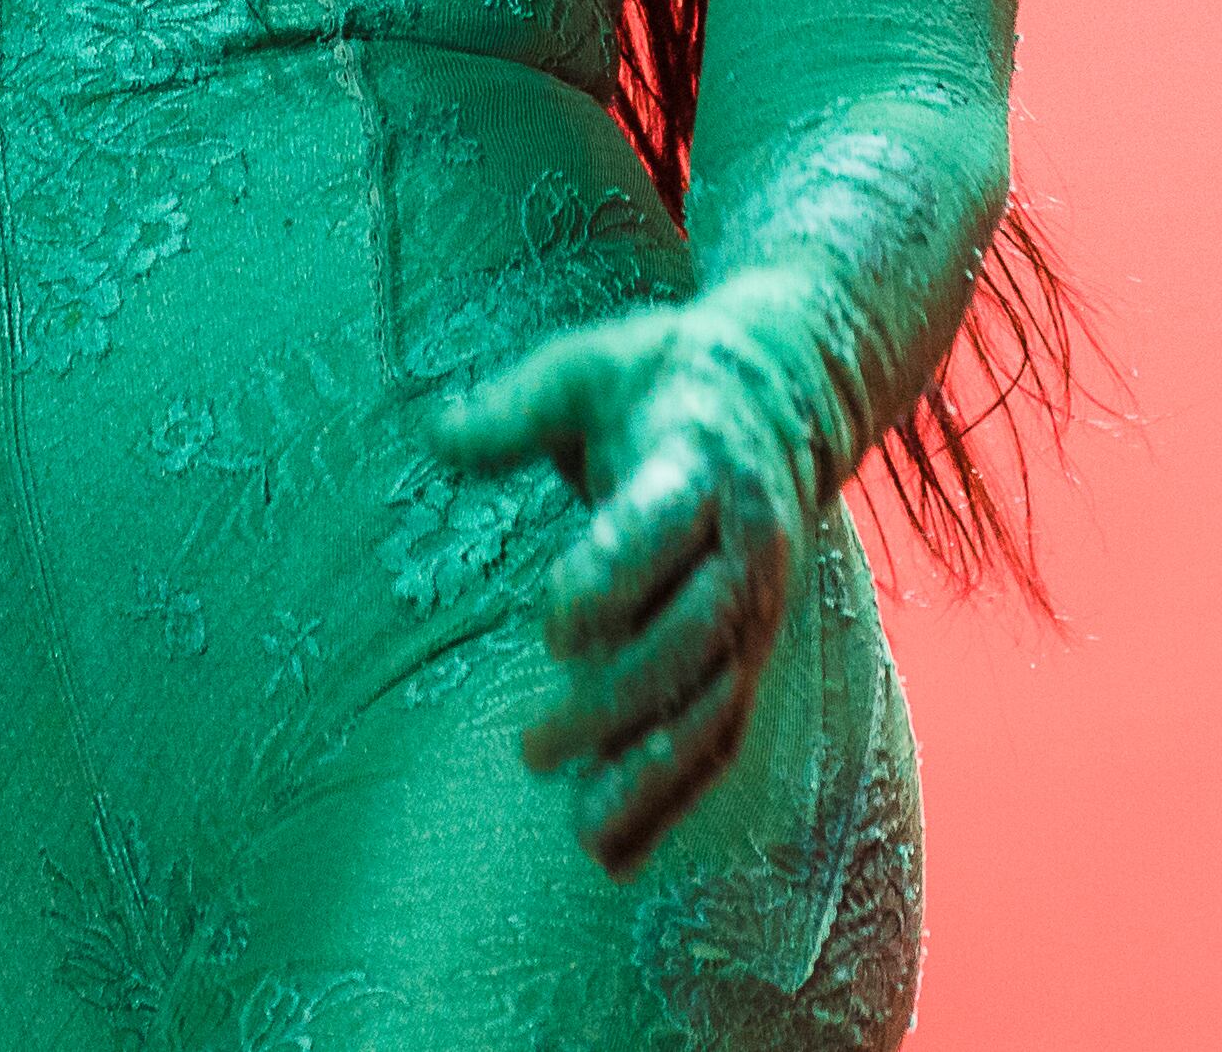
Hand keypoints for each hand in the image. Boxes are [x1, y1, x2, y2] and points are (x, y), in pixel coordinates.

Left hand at [424, 288, 824, 875]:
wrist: (788, 391)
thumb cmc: (661, 380)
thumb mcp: (588, 368)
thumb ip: (515, 409)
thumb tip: (434, 434)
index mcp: (701, 463)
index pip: (663, 525)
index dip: (614, 574)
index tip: (550, 624)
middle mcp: (745, 545)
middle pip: (691, 637)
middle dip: (617, 700)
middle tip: (531, 746)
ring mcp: (755, 610)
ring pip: (714, 705)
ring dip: (650, 770)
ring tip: (579, 827)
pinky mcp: (750, 654)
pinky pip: (719, 736)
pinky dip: (671, 798)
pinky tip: (612, 853)